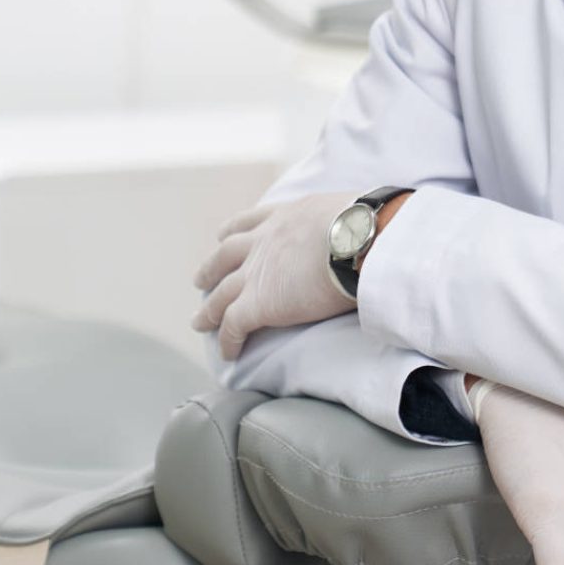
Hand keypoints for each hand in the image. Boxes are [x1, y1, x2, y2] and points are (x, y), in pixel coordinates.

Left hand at [192, 192, 356, 358]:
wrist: (356, 239)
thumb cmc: (364, 225)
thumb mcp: (343, 211)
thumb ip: (337, 222)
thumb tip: (358, 232)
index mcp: (284, 216)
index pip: (249, 222)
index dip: (233, 231)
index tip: (222, 236)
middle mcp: (262, 242)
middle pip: (225, 257)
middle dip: (211, 269)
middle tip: (200, 280)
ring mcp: (256, 274)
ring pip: (221, 295)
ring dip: (209, 310)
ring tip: (199, 321)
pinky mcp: (257, 304)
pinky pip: (233, 327)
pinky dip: (227, 341)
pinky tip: (228, 353)